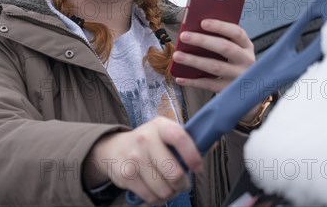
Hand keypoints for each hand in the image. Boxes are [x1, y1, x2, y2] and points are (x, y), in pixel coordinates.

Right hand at [83, 117, 202, 205]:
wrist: (114, 148)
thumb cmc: (149, 142)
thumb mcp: (165, 133)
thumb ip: (187, 140)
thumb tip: (212, 145)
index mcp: (160, 126)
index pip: (180, 137)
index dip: (193, 156)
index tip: (197, 168)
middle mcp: (146, 139)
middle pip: (174, 173)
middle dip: (182, 184)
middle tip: (180, 182)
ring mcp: (135, 158)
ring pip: (164, 189)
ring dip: (170, 193)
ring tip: (166, 185)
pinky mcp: (126, 175)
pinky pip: (150, 197)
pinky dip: (157, 199)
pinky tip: (155, 189)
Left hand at [172, 19, 255, 93]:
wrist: (248, 89)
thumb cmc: (235, 62)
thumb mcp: (235, 49)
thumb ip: (221, 39)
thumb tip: (195, 29)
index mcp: (247, 46)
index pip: (236, 32)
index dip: (220, 26)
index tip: (203, 22)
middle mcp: (246, 60)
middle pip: (225, 48)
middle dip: (202, 41)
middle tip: (183, 36)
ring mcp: (239, 76)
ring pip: (215, 67)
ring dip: (194, 61)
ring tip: (177, 56)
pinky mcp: (230, 90)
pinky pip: (209, 85)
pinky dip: (193, 82)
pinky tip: (180, 78)